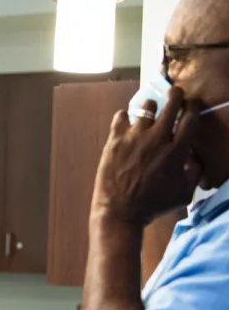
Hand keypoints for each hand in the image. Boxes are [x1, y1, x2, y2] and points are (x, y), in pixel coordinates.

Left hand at [92, 87, 201, 226]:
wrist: (119, 213)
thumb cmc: (152, 206)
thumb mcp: (184, 194)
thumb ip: (194, 172)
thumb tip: (194, 155)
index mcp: (177, 150)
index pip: (191, 116)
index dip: (192, 107)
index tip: (189, 107)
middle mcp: (158, 139)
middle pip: (172, 102)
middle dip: (175, 96)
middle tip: (173, 97)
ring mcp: (135, 137)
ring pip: (147, 106)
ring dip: (150, 108)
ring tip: (147, 115)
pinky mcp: (115, 141)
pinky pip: (121, 116)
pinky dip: (125, 118)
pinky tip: (126, 126)